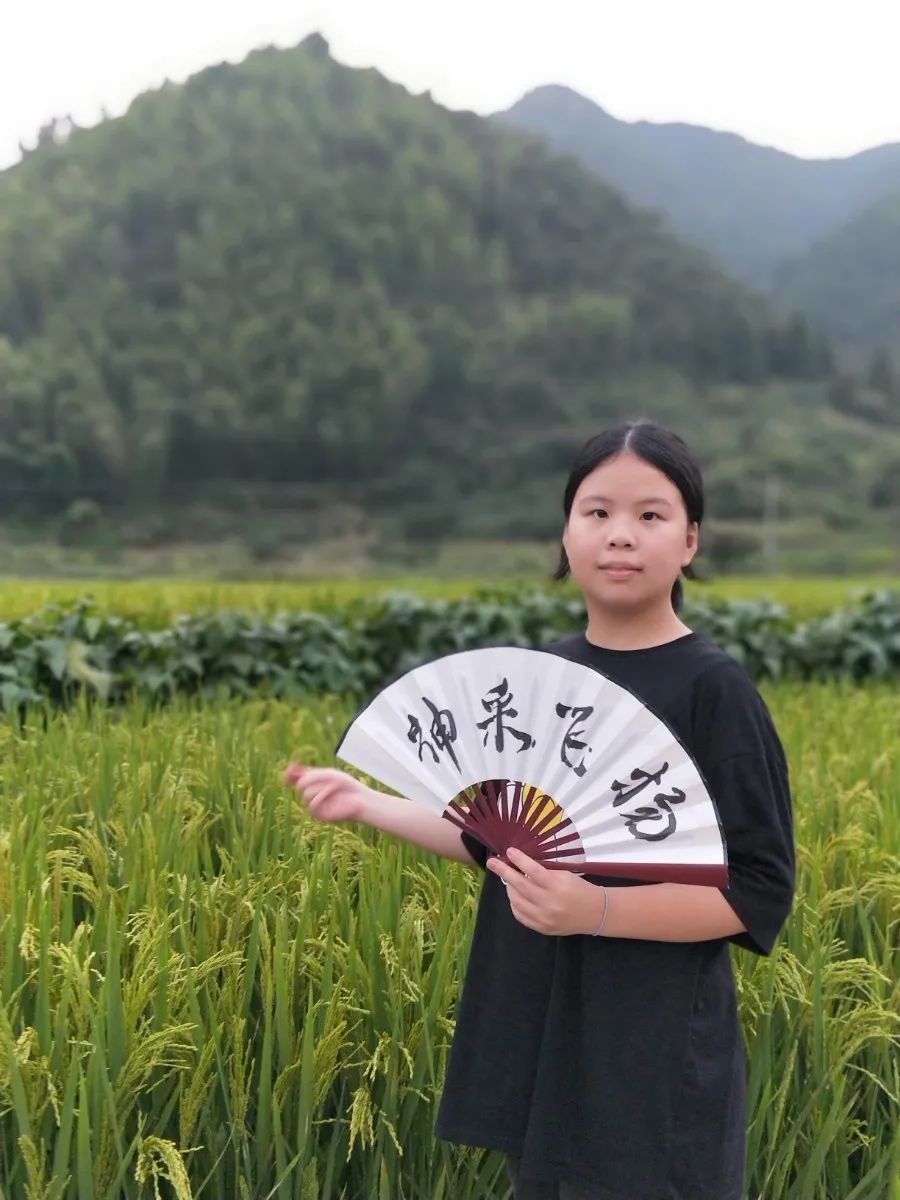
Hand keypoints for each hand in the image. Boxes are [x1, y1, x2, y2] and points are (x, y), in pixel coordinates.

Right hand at [280, 762, 370, 823]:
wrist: (360, 799)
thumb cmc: (346, 786)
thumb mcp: (328, 774)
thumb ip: (310, 773)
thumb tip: (291, 769)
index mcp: (313, 784)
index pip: (296, 779)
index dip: (292, 773)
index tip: (292, 767)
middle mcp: (311, 795)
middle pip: (300, 784)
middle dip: (312, 778)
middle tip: (324, 776)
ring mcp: (314, 805)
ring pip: (305, 793)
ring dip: (320, 786)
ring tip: (334, 786)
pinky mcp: (318, 815)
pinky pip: (312, 803)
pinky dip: (322, 796)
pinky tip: (331, 793)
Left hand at [486, 847, 606, 936]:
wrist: (595, 913)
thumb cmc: (580, 889)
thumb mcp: (564, 875)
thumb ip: (543, 872)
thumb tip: (520, 865)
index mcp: (557, 886)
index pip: (533, 871)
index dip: (519, 860)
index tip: (508, 851)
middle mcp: (549, 903)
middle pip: (520, 886)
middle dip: (504, 872)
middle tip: (492, 863)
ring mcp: (544, 918)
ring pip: (516, 901)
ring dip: (510, 888)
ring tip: (509, 880)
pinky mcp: (542, 928)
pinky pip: (520, 915)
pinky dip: (515, 903)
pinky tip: (516, 896)